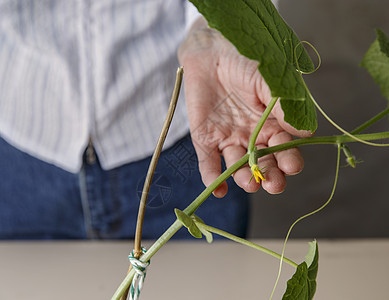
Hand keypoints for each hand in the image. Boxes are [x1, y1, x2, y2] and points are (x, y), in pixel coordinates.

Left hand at [178, 17, 310, 197]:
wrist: (212, 49)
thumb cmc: (246, 60)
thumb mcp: (269, 80)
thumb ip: (283, 106)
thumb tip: (305, 133)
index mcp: (273, 124)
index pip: (285, 149)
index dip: (289, 160)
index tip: (291, 165)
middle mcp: (253, 137)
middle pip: (264, 164)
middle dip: (270, 176)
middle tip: (273, 183)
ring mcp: (229, 139)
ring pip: (239, 167)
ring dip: (245, 178)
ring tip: (250, 182)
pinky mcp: (206, 139)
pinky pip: (209, 163)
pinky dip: (213, 178)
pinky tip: (220, 190)